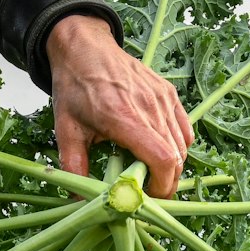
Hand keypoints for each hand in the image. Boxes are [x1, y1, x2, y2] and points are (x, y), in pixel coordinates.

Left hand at [47, 15, 192, 197]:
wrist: (85, 47)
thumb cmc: (74, 88)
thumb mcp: (66, 131)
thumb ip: (74, 168)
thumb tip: (80, 204)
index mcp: (123, 117)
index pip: (161, 159)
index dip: (161, 187)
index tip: (147, 200)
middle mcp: (149, 107)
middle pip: (176, 158)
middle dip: (165, 183)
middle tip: (146, 193)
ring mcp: (163, 98)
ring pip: (182, 146)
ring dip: (170, 167)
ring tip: (149, 173)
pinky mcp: (169, 93)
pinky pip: (184, 129)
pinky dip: (177, 147)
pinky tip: (157, 150)